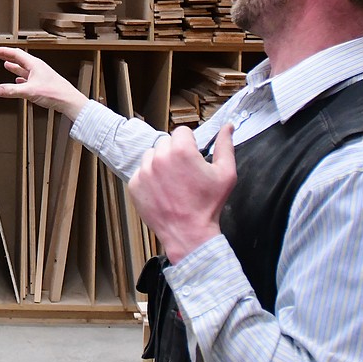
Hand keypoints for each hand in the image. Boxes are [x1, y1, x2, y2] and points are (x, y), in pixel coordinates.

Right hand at [0, 46, 88, 118]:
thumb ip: (12, 90)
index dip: (4, 52)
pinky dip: (21, 78)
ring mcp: (41, 75)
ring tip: (7, 64)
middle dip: (8, 56)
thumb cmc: (55, 92)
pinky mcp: (43, 83)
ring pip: (24, 68)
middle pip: (20, 59)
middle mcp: (38, 68)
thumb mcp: (29, 91)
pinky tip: (19, 81)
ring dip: (14, 67)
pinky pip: (29, 78)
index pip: (16, 54)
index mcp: (34, 65)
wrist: (69, 101)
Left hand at [128, 123, 236, 263]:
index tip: (193, 157)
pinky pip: (141, 172)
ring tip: (173, 182)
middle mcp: (159, 157)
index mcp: (181, 151)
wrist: (189, 234)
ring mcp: (144, 171)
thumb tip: (227, 127)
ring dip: (161, 163)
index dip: (190, 143)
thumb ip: (225, 146)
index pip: (182, 132)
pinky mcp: (135, 185)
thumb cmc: (208, 206)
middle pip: (166, 142)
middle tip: (185, 173)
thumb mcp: (226, 174)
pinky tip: (163, 190)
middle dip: (176, 153)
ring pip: (152, 155)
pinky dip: (150, 178)